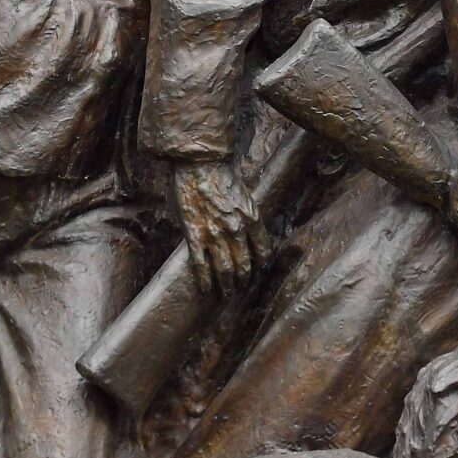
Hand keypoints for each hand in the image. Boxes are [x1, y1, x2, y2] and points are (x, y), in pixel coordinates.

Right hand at [172, 160, 262, 296]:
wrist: (201, 163)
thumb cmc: (220, 173)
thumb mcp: (242, 193)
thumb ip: (242, 213)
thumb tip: (241, 226)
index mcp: (252, 219)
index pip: (262, 250)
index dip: (260, 263)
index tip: (257, 269)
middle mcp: (237, 231)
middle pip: (244, 265)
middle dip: (243, 279)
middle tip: (240, 287)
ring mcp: (215, 235)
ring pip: (224, 270)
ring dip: (226, 285)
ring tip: (226, 294)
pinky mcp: (195, 236)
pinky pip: (201, 265)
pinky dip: (204, 280)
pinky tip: (206, 289)